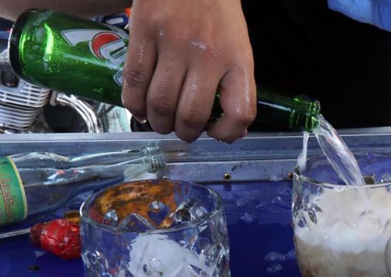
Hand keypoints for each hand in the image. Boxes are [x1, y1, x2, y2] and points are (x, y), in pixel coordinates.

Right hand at [122, 0, 256, 142]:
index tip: (217, 134)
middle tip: (181, 131)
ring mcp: (173, 43)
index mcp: (238, 59)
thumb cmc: (217, 11)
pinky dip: (134, 103)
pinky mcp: (144, 32)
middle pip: (191, 115)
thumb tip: (229, 127)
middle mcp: (207, 55)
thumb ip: (234, 82)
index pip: (240, 112)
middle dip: (185, 133)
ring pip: (160, 103)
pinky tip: (139, 107)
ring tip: (160, 121)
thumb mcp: (238, 45)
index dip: (228, 133)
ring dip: (159, 122)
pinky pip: (134, 80)